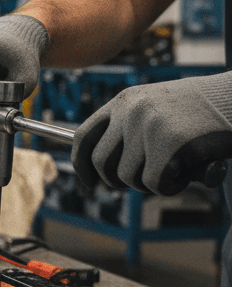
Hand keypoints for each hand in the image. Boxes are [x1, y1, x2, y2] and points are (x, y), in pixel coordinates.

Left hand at [72, 72, 231, 194]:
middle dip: (117, 180)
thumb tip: (102, 169)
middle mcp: (131, 111)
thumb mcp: (159, 109)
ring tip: (178, 166)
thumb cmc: (204, 112)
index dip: (81, 163)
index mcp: (124, 100)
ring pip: (128, 177)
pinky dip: (171, 186)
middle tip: (143, 180)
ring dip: (151, 182)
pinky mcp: (169, 145)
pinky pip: (154, 184)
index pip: (84, 136)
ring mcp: (148, 127)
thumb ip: (130, 130)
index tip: (88, 181)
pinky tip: (190, 171)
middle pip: (101, 163)